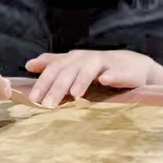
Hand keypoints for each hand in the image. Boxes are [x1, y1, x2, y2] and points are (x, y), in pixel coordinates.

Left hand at [25, 50, 155, 107]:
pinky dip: (110, 75)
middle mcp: (87, 59)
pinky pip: (117, 73)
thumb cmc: (100, 68)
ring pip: (90, 70)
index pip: (55, 68)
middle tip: (48, 104)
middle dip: (58, 86)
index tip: (34, 98)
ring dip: (81, 80)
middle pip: (69, 70)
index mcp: (74, 59)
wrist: (134, 65)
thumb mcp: (75, 65)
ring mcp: (106, 63)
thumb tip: (28, 65)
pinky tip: (104, 80)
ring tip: (74, 95)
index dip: (44, 82)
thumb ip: (53, 64)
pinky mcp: (124, 71)